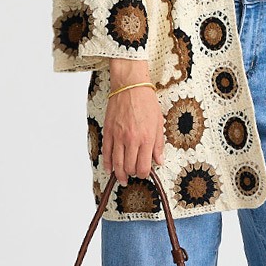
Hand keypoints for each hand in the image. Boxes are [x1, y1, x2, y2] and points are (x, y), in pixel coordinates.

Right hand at [104, 60, 164, 184]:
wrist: (130, 87)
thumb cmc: (146, 102)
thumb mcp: (159, 123)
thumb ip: (158, 144)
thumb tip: (159, 160)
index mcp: (146, 138)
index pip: (144, 166)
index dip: (144, 173)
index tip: (145, 173)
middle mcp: (131, 140)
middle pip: (129, 167)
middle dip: (132, 174)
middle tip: (134, 174)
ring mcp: (118, 136)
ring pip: (117, 163)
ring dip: (119, 174)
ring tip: (122, 179)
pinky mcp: (109, 132)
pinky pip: (106, 152)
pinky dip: (107, 163)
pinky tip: (110, 169)